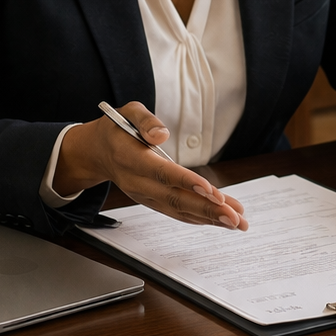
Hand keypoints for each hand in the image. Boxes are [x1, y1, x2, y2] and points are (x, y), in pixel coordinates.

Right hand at [53, 101, 247, 229]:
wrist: (98, 152)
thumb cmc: (117, 129)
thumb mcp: (128, 113)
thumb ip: (145, 121)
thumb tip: (161, 135)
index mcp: (132, 159)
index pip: (163, 173)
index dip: (188, 183)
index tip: (212, 192)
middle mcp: (138, 183)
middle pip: (175, 199)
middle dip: (207, 209)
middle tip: (234, 217)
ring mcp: (145, 196)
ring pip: (179, 210)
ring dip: (209, 218)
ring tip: (237, 222)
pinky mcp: (152, 201)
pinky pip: (177, 212)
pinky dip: (200, 218)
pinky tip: (221, 220)